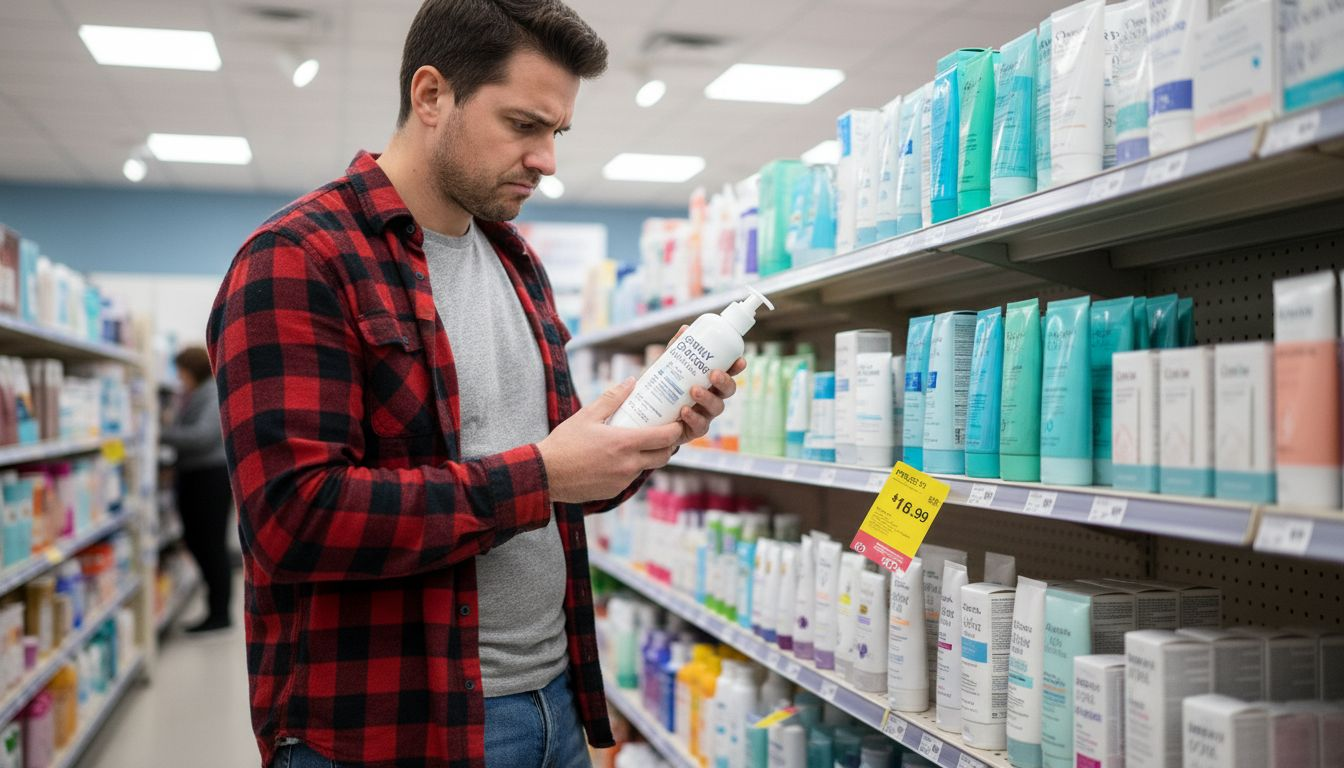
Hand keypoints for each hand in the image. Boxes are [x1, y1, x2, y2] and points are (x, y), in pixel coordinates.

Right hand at [537, 378, 682, 503]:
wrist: (545, 474)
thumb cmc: (564, 442)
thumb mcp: (587, 415)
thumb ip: (613, 398)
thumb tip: (631, 381)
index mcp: (625, 443)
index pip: (665, 437)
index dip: (676, 429)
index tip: (677, 421)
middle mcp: (629, 465)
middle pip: (664, 456)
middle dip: (668, 444)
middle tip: (663, 432)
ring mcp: (623, 480)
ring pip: (647, 467)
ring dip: (649, 456)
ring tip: (640, 443)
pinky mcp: (614, 491)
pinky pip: (631, 478)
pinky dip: (631, 468)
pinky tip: (618, 458)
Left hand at [667, 325, 746, 444]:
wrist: (647, 413)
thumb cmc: (664, 385)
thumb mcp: (668, 365)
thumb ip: (676, 348)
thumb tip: (685, 328)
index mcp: (710, 380)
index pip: (728, 372)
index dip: (736, 367)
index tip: (740, 361)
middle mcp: (711, 397)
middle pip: (728, 390)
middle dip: (724, 382)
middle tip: (713, 374)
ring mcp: (704, 414)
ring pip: (717, 408)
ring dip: (707, 398)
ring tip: (693, 390)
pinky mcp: (694, 430)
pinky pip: (700, 426)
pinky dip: (694, 418)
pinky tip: (684, 411)